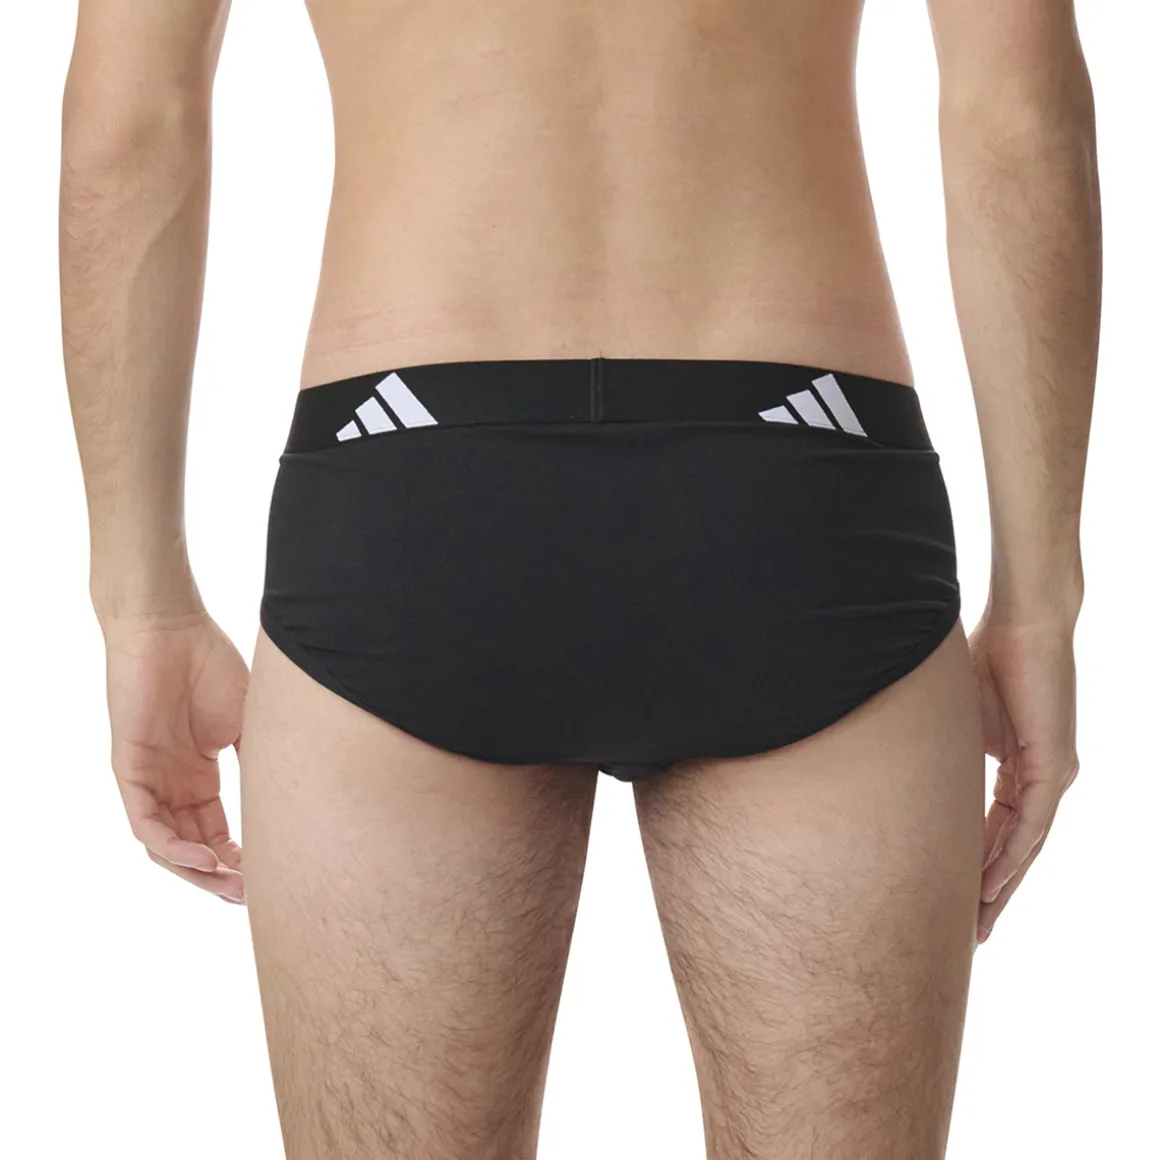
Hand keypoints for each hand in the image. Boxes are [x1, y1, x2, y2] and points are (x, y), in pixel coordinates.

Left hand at [103, 609, 248, 903]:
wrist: (171, 628)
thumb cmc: (211, 664)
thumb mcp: (252, 722)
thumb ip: (264, 761)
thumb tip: (300, 799)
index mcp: (200, 775)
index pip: (218, 833)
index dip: (241, 859)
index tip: (270, 876)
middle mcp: (173, 785)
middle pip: (194, 848)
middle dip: (220, 877)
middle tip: (250, 895)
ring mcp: (150, 779)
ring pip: (167, 846)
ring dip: (197, 872)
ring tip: (231, 885)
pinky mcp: (131, 769)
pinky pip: (145, 824)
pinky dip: (172, 847)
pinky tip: (202, 857)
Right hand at [969, 610, 1079, 942]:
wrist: (1026, 620)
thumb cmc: (988, 652)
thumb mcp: (957, 715)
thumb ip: (944, 749)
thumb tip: (900, 765)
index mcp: (1021, 765)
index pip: (999, 827)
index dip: (979, 864)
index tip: (956, 897)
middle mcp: (1043, 777)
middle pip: (1016, 848)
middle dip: (993, 893)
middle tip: (971, 933)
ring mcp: (1052, 774)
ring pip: (1026, 845)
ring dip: (1002, 886)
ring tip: (979, 924)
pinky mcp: (1052, 765)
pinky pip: (1030, 824)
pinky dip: (1010, 856)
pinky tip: (991, 885)